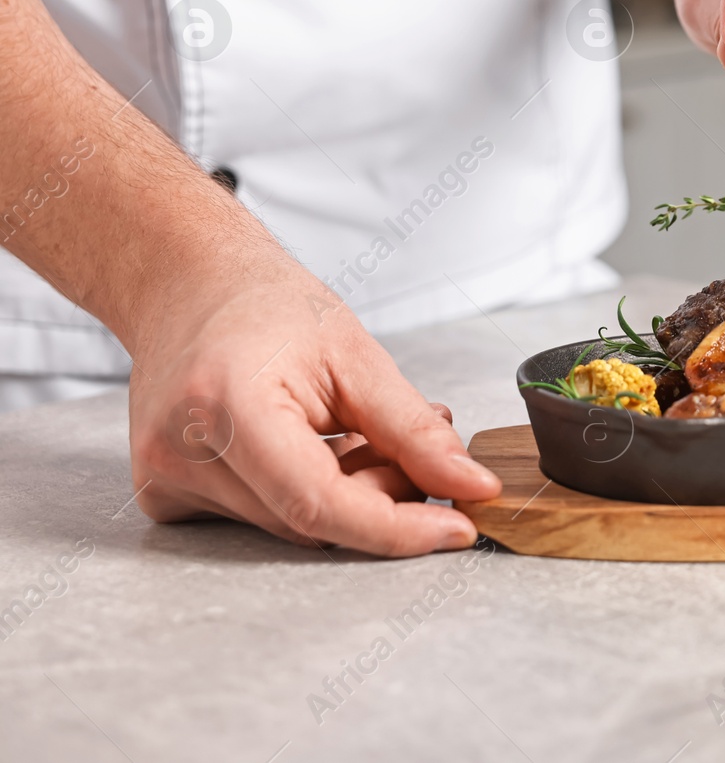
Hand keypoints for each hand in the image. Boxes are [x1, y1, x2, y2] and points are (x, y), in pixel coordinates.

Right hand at [127, 262, 500, 556]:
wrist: (190, 286)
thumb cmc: (266, 305)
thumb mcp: (356, 355)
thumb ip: (413, 430)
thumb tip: (470, 486)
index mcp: (223, 405)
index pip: (317, 503)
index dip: (396, 527)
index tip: (456, 527)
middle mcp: (180, 452)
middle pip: (311, 519)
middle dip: (381, 496)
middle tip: (413, 448)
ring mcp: (165, 480)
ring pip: (293, 525)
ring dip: (349, 493)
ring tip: (363, 432)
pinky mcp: (168, 496)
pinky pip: (265, 517)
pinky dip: (310, 494)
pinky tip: (320, 446)